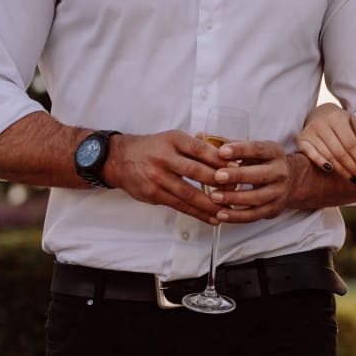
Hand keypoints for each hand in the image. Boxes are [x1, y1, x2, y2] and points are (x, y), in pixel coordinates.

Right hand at [103, 131, 232, 223]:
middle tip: (236, 189)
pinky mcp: (154, 194)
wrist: (119, 159)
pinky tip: (211, 217)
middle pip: (196, 171)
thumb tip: (227, 151)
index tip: (236, 167)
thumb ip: (197, 145)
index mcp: (173, 140)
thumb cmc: (153, 148)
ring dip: (210, 204)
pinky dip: (197, 212)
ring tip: (227, 210)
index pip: (200, 148)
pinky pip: (179, 205)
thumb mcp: (173, 138)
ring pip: (188, 193)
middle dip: (218, 182)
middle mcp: (164, 158)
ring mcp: (157, 177)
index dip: (219, 159)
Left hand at [202, 140, 296, 222]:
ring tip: (214, 196)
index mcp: (274, 152)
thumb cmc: (262, 163)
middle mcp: (280, 172)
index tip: (222, 151)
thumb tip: (200, 136)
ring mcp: (278, 192)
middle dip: (238, 176)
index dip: (241, 150)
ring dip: (234, 198)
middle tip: (217, 176)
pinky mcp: (273, 209)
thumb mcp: (252, 150)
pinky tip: (220, 214)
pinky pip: (254, 215)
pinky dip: (237, 216)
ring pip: (257, 198)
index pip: (258, 149)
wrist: (291, 181)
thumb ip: (228, 144)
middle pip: (260, 175)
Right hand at [296, 103, 355, 188]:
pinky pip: (310, 154)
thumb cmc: (342, 122)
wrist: (320, 114)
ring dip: (342, 170)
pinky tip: (331, 170)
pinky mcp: (301, 139)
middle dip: (354, 168)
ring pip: (328, 156)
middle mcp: (322, 124)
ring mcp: (310, 132)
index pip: (351, 143)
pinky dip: (320, 162)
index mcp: (338, 117)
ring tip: (353, 179)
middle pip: (340, 152)